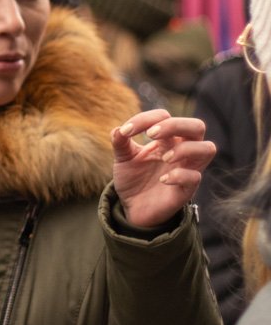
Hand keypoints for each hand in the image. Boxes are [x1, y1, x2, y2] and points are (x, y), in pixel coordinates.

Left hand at [111, 109, 216, 227]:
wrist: (133, 207)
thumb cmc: (133, 178)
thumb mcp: (123, 158)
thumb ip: (120, 143)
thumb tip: (118, 129)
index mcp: (166, 139)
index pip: (165, 117)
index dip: (146, 119)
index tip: (126, 131)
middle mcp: (181, 150)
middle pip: (196, 126)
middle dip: (175, 125)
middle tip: (151, 134)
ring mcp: (187, 169)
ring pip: (207, 148)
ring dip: (185, 148)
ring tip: (164, 157)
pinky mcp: (187, 189)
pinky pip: (196, 177)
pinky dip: (179, 175)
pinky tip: (162, 180)